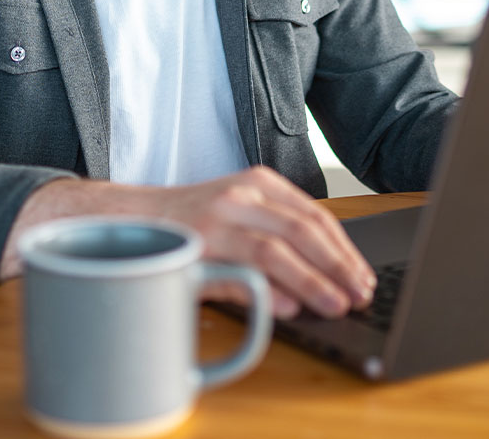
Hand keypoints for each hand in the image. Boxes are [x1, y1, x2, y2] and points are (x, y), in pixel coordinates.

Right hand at [1, 167, 375, 319]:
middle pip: (304, 228)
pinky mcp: (197, 242)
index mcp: (257, 183)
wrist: (126, 217)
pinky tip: (290, 306)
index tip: (362, 276)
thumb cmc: (189, 224)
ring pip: (278, 248)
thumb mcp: (238, 220)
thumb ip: (274, 245)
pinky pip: (240, 267)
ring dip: (313, 281)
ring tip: (336, 304)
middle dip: (338, 265)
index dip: (343, 248)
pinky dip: (270, 289)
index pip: (314, 214)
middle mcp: (241, 192)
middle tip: (360, 293)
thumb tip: (314, 285)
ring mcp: (218, 215)